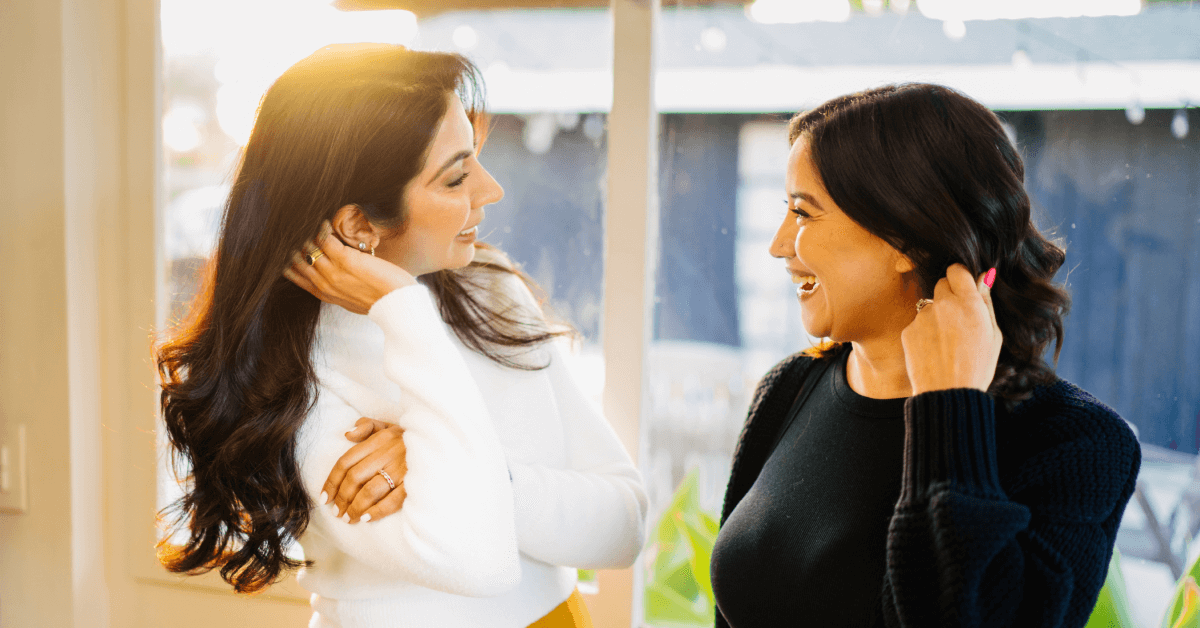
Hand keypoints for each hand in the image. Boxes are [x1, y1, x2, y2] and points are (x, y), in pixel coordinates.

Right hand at [284, 220, 415, 314]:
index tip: (296, 249)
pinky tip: (326, 223)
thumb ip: (339, 290)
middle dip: (299, 246)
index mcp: (324, 294)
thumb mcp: (351, 300)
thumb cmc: (380, 301)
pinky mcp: (345, 260)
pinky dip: (323, 229)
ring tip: (316, 226)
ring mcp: (332, 272)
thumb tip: (337, 281)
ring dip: (311, 235)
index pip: (296, 275)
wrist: (396, 303)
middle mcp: (324, 284)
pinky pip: (324, 239)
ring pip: (309, 248)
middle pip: (298, 260)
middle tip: (303, 233)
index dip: (294, 261)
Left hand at [321, 417, 407, 523]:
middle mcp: (388, 452)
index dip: (332, 481)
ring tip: (349, 518)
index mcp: (379, 439)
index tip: (325, 498)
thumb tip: (347, 434)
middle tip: (337, 513)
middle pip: (354, 478)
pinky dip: (376, 511)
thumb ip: (367, 426)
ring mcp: (402, 468)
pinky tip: (366, 519)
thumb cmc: (412, 438)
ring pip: (370, 491)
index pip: (346, 462)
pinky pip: (392, 500)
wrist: (446, 442)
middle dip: (342, 498)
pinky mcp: (414, 482)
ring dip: (355, 508)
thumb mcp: (390, 425)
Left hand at [901, 264, 1002, 394]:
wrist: (948, 393)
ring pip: (929, 305)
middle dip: (949, 295)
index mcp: (969, 304)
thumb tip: (985, 276)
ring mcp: (923, 317)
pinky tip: (933, 350)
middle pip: (941, 284)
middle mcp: (944, 305)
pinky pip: (917, 323)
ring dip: (936, 316)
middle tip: (957, 318)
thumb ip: (986, 303)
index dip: (960, 277)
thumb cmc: (977, 367)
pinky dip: (924, 333)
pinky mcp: (908, 330)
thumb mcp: (993, 335)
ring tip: (946, 342)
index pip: (957, 270)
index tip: (963, 287)